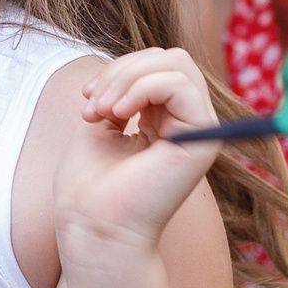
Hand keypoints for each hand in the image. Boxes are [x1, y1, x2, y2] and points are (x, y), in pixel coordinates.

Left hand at [55, 48, 224, 256]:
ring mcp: (198, 132)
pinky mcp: (201, 141)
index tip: (86, 99)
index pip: (157, 64)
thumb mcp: (102, 124)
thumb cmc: (89, 188)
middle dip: (123, 70)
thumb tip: (133, 65)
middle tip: (92, 106)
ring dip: (128, 78)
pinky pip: (180, 84)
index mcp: (164, 121)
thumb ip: (121, 91)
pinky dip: (141, 88)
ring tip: (102, 111)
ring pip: (177, 64)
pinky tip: (118, 115)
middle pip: (170, 58)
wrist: (93, 228)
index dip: (119, 70)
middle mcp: (187, 125)